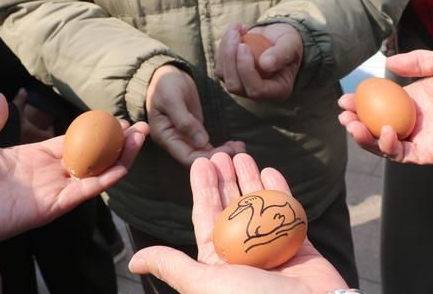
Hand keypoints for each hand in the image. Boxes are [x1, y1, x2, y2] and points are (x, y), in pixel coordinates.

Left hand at [0, 93, 148, 248]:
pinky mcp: (53, 206)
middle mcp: (47, 174)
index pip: (71, 143)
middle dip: (116, 143)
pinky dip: (107, 178)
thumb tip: (2, 95)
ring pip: (96, 172)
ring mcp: (53, 191)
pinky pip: (86, 191)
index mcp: (31, 158)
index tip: (114, 121)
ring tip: (140, 138)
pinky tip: (125, 164)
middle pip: (92, 157)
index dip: (94, 132)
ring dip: (120, 157)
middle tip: (137, 127)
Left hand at [128, 153, 346, 293]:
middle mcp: (243, 254)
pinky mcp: (299, 245)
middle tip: (220, 152)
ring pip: (258, 205)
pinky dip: (280, 190)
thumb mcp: (205, 283)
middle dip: (225, 179)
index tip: (199, 163)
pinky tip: (271, 170)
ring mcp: (272, 248)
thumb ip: (173, 266)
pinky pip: (287, 212)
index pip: (205, 218)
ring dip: (250, 179)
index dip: (202, 189)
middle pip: (232, 207)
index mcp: (218, 262)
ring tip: (243, 154)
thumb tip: (134, 262)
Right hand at [146, 65, 244, 165]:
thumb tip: (201, 142)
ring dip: (223, 153)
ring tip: (241, 148)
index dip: (207, 159)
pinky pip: (209, 146)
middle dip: (218, 157)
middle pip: (198, 158)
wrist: (167, 74)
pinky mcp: (196, 133)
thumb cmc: (165, 85)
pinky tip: (236, 145)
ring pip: (206, 154)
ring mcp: (186, 138)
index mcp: (165, 137)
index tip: (226, 152)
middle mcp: (175, 142)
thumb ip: (185, 121)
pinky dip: (222, 147)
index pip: (187, 157)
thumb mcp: (172, 99)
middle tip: (239, 151)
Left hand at [215, 22, 302, 100]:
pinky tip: (235, 30)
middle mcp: (257, 92)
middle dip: (230, 59)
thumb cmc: (289, 42)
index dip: (246, 70)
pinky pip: (219, 63)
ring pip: (222, 74)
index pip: (256, 90)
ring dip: (225, 49)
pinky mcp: (230, 73)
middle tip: (235, 34)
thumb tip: (265, 64)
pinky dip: (223, 45)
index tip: (244, 46)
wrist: (278, 38)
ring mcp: (241, 84)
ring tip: (236, 28)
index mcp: (277, 91)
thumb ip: (281, 54)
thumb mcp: (291, 45)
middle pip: (234, 85)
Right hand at [338, 49, 432, 163]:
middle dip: (355, 121)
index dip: (361, 102)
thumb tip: (389, 63)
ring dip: (364, 137)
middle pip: (376, 125)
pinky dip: (387, 146)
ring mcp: (421, 138)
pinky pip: (401, 155)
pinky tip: (384, 132)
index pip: (381, 103)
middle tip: (343, 113)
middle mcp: (416, 120)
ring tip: (353, 125)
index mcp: (418, 98)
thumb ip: (419, 62)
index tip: (345, 98)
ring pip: (383, 143)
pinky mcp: (430, 153)